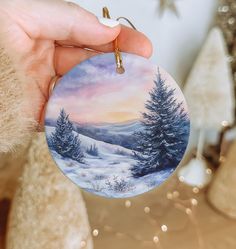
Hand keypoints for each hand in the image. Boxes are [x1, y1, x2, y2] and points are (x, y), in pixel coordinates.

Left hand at [0, 0, 152, 129]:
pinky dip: (86, 115)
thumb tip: (107, 30)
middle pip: (91, 65)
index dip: (116, 41)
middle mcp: (47, 63)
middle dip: (118, 67)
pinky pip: (68, 115)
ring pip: (84, 92)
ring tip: (131, 94)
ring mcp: (45, 90)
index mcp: (44, 36)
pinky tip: (106, 113)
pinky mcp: (40, 114)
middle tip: (144, 71)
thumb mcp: (24, 11)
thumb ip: (68, 18)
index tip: (142, 46)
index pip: (89, 37)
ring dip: (107, 94)